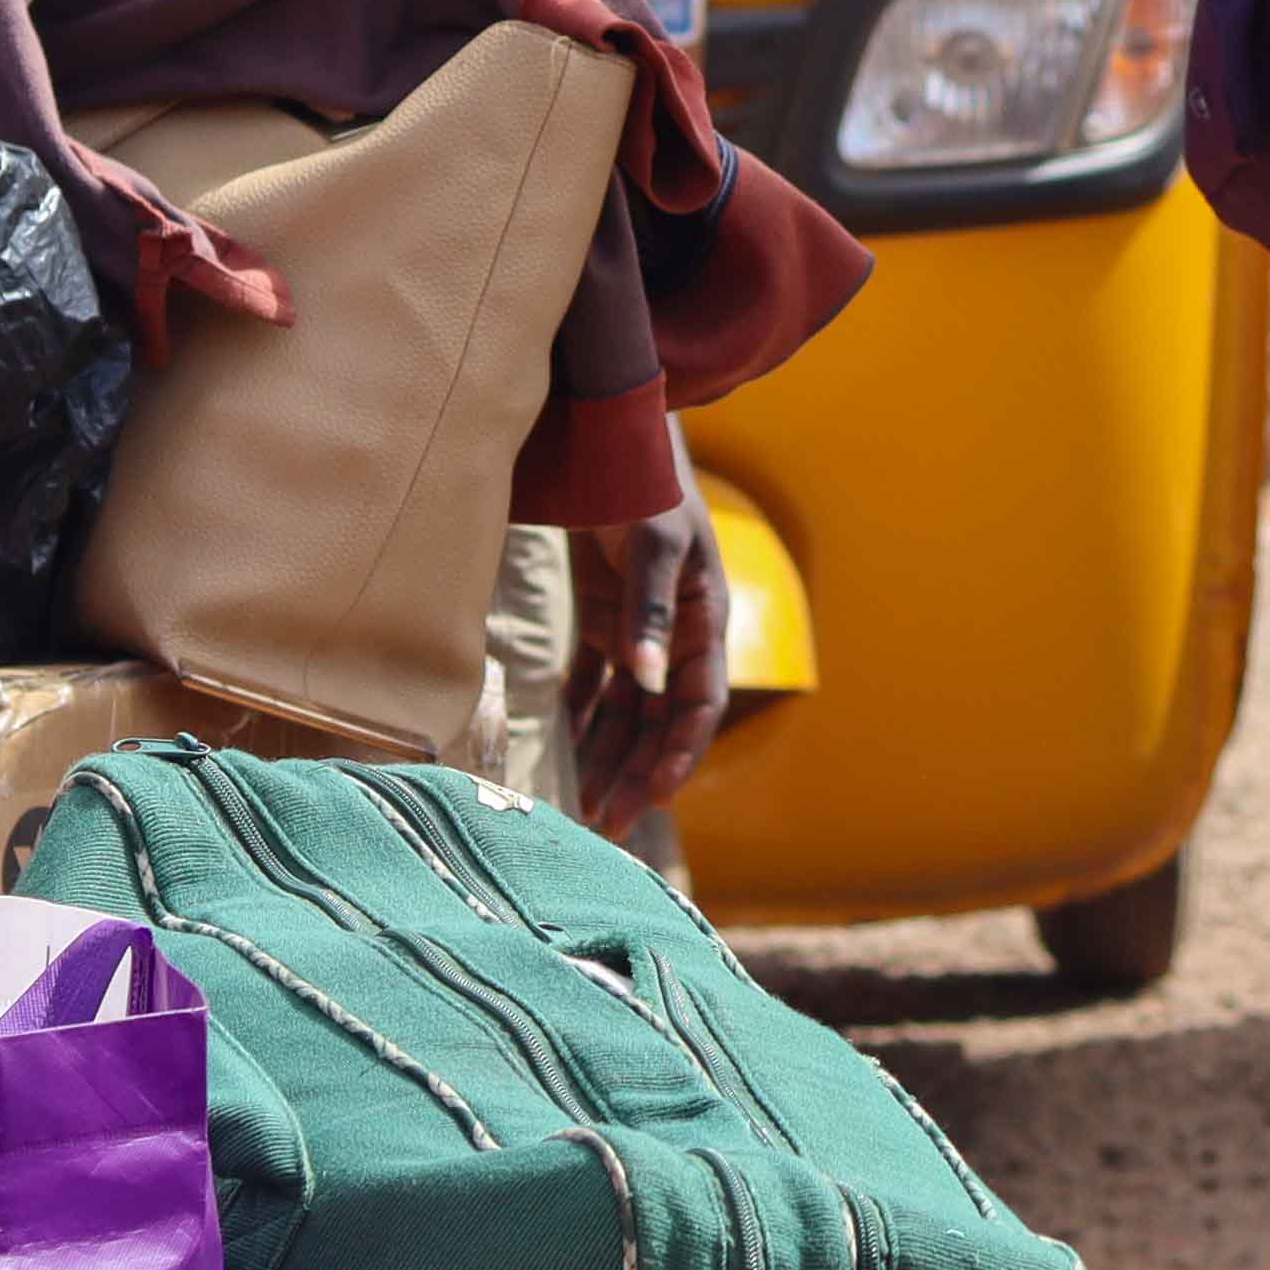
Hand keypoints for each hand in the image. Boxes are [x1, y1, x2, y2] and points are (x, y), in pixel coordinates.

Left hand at [562, 488, 735, 829]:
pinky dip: (583, 720)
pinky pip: (594, 686)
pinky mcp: (604, 622)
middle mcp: (674, 636)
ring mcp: (638, 632)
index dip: (681, 751)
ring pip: (627, 712)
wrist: (608, 443)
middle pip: (660, 720)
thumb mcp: (655, 545)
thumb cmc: (645, 488)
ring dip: (610, 757)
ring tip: (585, 807)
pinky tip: (565, 754)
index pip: (700, 702)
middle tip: (606, 825)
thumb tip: (648, 683)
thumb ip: (649, 612)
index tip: (655, 795)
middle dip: (638, 773)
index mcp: (703, 620)